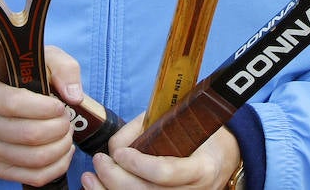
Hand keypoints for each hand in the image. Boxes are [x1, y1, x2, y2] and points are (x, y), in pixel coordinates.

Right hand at [0, 46, 82, 186]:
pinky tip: (63, 149)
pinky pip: (35, 177)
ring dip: (61, 146)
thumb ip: (64, 68)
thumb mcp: (46, 59)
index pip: (12, 104)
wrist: (14, 97)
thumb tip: (73, 96)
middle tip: (67, 119)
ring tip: (66, 132)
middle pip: (27, 134)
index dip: (43, 108)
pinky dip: (58, 165)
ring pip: (34, 158)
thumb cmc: (29, 76)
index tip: (59, 105)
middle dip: (58, 128)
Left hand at [81, 115, 240, 189]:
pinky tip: (99, 189)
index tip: (118, 153)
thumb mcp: (182, 126)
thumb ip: (149, 130)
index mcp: (202, 168)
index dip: (138, 164)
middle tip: (99, 161)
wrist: (219, 161)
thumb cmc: (198, 138)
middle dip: (115, 178)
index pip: (165, 172)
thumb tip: (117, 145)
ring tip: (90, 178)